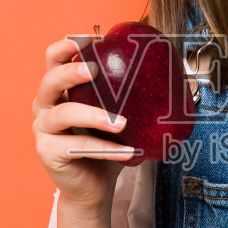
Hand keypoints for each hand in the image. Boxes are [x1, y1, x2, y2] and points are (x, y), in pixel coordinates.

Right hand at [30, 33, 141, 212]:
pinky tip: (128, 151)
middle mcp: (45, 105)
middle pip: (50, 80)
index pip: (54, 59)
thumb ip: (136, 94)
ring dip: (93, 115)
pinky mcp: (49, 153)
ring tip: (121, 122)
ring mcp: (44, 130)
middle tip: (95, 70)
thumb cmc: (106, 145)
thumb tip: (183, 78)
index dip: (67, 46)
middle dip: (71, 71)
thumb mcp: (120, 115)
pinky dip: (105, 148)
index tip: (90, 39)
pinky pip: (77, 147)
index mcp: (60, 89)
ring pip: (63, 114)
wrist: (94, 188)